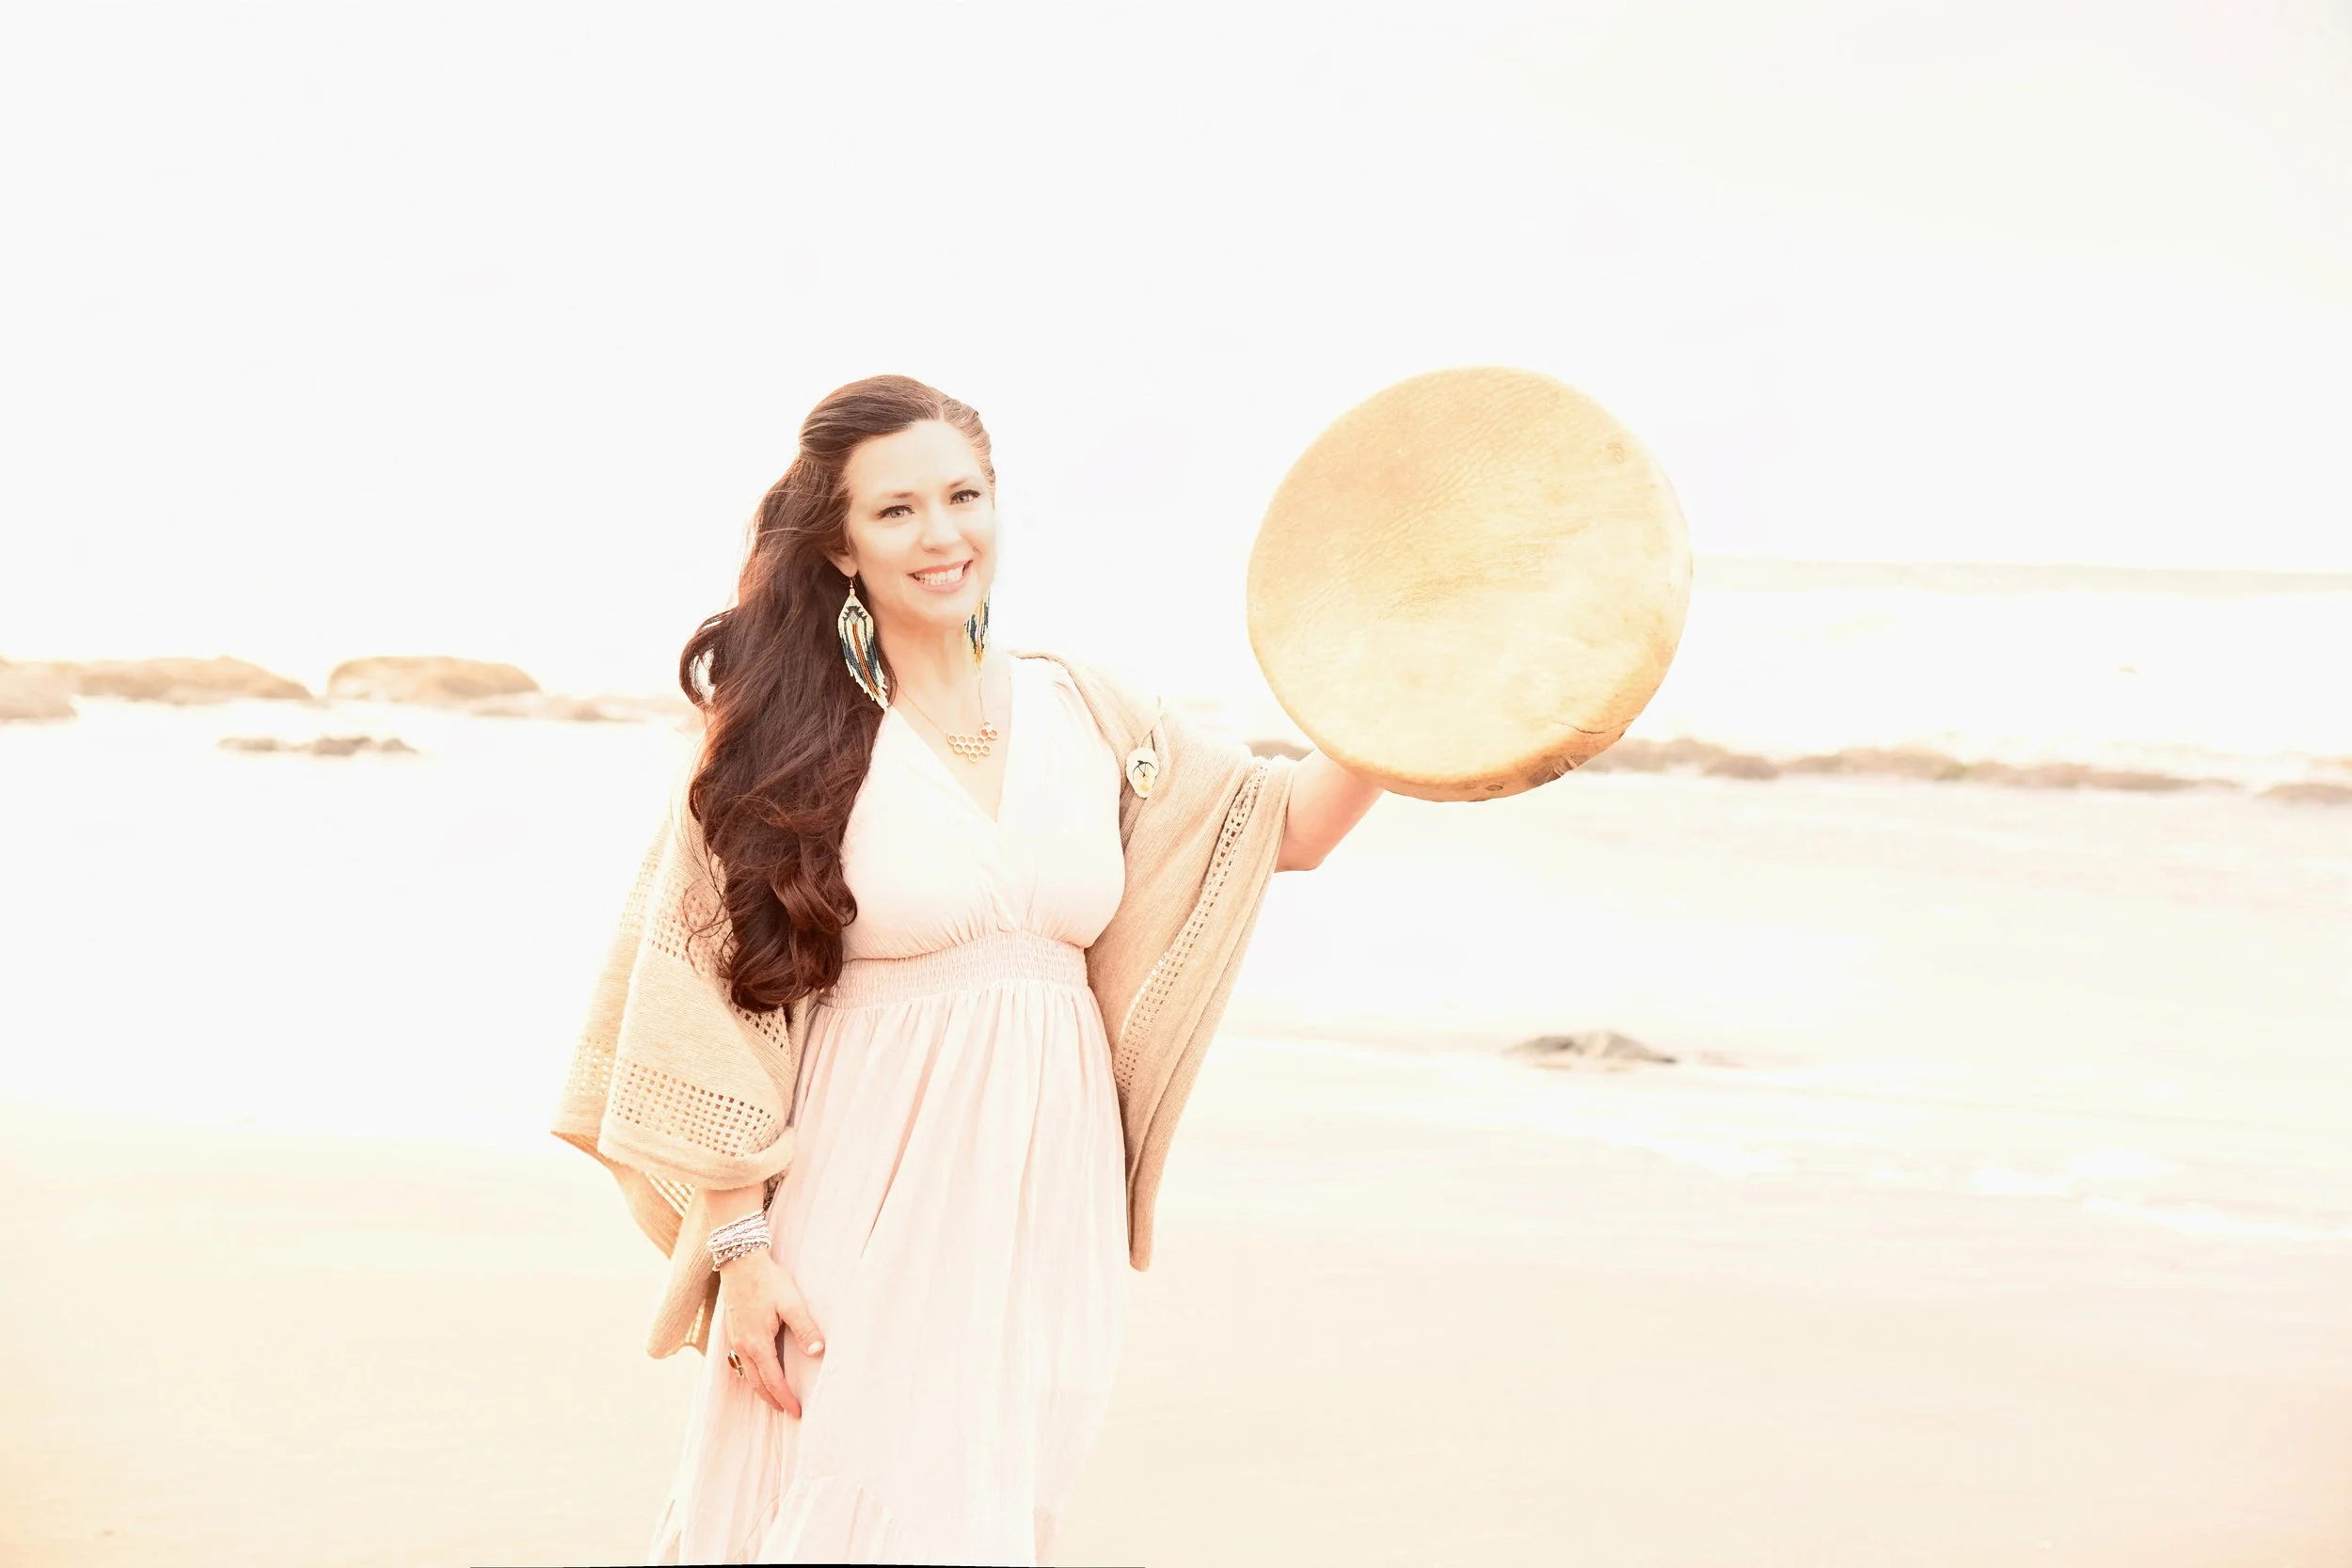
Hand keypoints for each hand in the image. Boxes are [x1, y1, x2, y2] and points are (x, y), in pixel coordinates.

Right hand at [717, 1247, 825, 1416]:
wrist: (739, 1261)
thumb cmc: (767, 1280)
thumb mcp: (791, 1302)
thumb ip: (805, 1328)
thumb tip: (817, 1352)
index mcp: (757, 1343)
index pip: (773, 1380)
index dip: (785, 1398)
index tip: (797, 1411)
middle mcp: (742, 1346)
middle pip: (757, 1383)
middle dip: (773, 1400)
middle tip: (787, 1412)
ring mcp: (734, 1340)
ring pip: (747, 1374)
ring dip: (761, 1389)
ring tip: (775, 1398)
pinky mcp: (732, 1332)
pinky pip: (740, 1362)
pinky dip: (751, 1374)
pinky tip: (759, 1373)